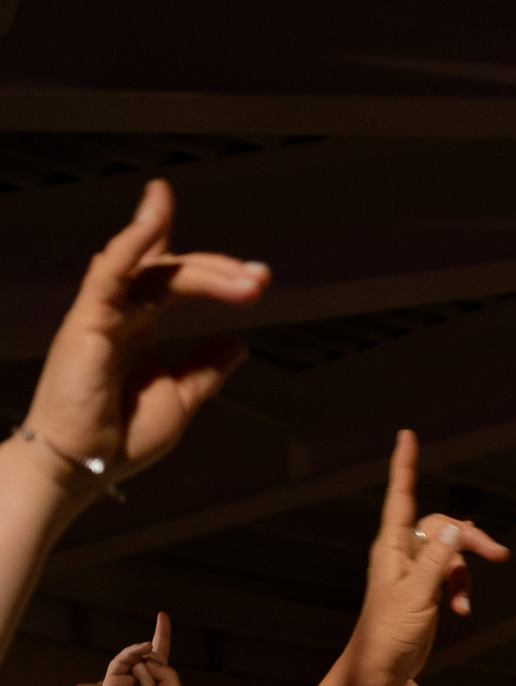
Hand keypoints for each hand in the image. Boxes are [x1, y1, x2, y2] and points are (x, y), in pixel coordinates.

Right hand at [21, 178, 267, 490]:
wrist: (83, 465)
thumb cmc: (122, 437)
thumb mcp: (181, 399)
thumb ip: (206, 368)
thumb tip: (239, 342)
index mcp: (142, 327)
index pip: (173, 279)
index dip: (205, 262)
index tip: (252, 266)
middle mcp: (124, 312)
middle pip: (174, 274)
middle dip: (220, 273)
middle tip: (262, 278)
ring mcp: (105, 311)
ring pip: (153, 271)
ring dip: (200, 268)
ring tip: (243, 273)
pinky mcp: (87, 317)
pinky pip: (110, 271)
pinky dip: (131, 243)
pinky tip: (155, 221)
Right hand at [97, 613, 183, 685]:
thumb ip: (168, 673)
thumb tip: (147, 656)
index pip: (159, 656)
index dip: (162, 636)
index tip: (163, 616)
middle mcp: (139, 681)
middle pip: (153, 657)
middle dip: (160, 671)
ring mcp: (125, 681)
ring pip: (141, 661)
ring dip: (149, 677)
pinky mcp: (111, 683)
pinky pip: (124, 659)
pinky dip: (135, 653)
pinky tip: (144, 649)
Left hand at [346, 432, 508, 685]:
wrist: (382, 668)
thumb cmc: (389, 632)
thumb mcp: (418, 595)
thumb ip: (438, 560)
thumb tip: (455, 527)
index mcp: (392, 546)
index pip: (400, 496)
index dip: (404, 465)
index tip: (407, 435)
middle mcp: (402, 552)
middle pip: (442, 527)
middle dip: (470, 539)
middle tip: (500, 553)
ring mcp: (414, 570)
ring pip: (450, 553)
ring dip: (465, 575)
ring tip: (466, 604)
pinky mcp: (424, 589)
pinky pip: (451, 576)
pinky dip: (460, 591)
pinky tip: (460, 612)